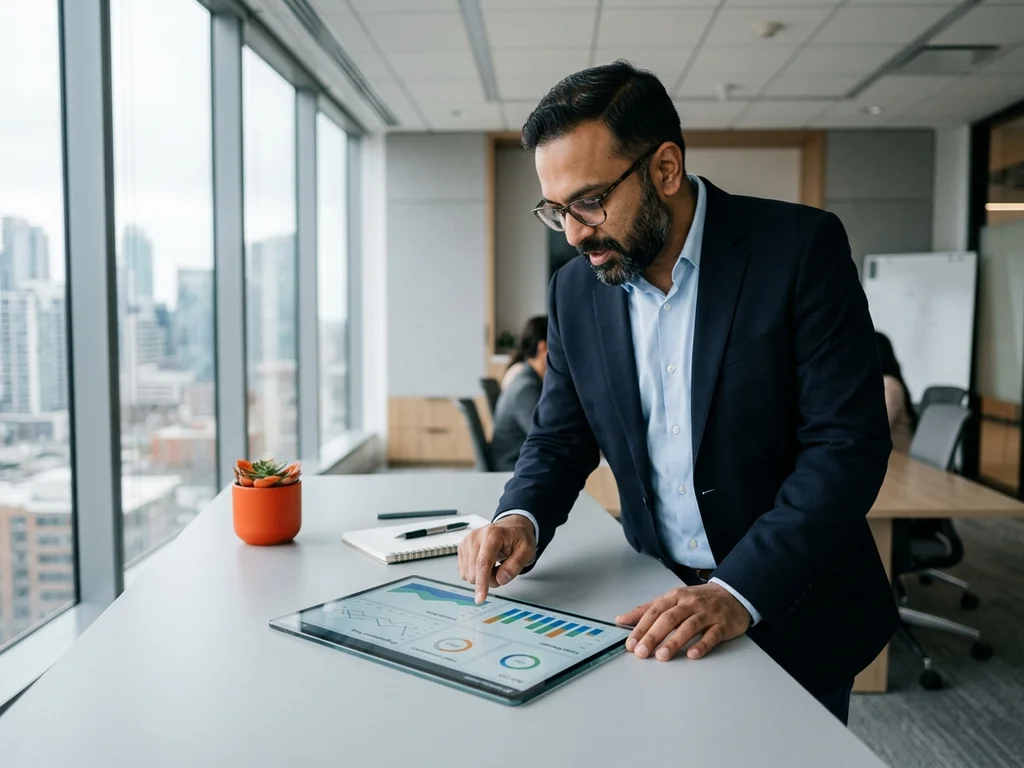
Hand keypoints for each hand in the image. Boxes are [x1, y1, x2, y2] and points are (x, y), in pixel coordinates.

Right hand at [457, 516, 536, 603]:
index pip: (483, 563)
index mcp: (492, 535)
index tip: (480, 598)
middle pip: (474, 572)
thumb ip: (515, 565)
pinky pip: (465, 572)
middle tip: (503, 570)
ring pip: (468, 574)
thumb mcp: (527, 550)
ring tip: (495, 565)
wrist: (510, 526)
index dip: (482, 583)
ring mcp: (466, 542)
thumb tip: (500, 579)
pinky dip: (476, 573)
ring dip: (482, 577)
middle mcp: (475, 537)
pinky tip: (486, 564)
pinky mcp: (461, 548)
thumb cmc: (518, 537)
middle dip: (489, 579)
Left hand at [614, 583, 750, 661]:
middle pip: (669, 618)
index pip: (654, 611)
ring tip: (661, 656)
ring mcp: (707, 613)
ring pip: (689, 626)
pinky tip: (692, 655)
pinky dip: (702, 645)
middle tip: (641, 652)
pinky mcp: (723, 624)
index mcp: (675, 597)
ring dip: (674, 641)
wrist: (732, 594)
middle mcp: (690, 603)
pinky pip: (712, 635)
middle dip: (653, 636)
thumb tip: (621, 619)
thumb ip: (647, 610)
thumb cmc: (698, 600)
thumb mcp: (671, 600)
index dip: (641, 627)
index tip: (630, 643)